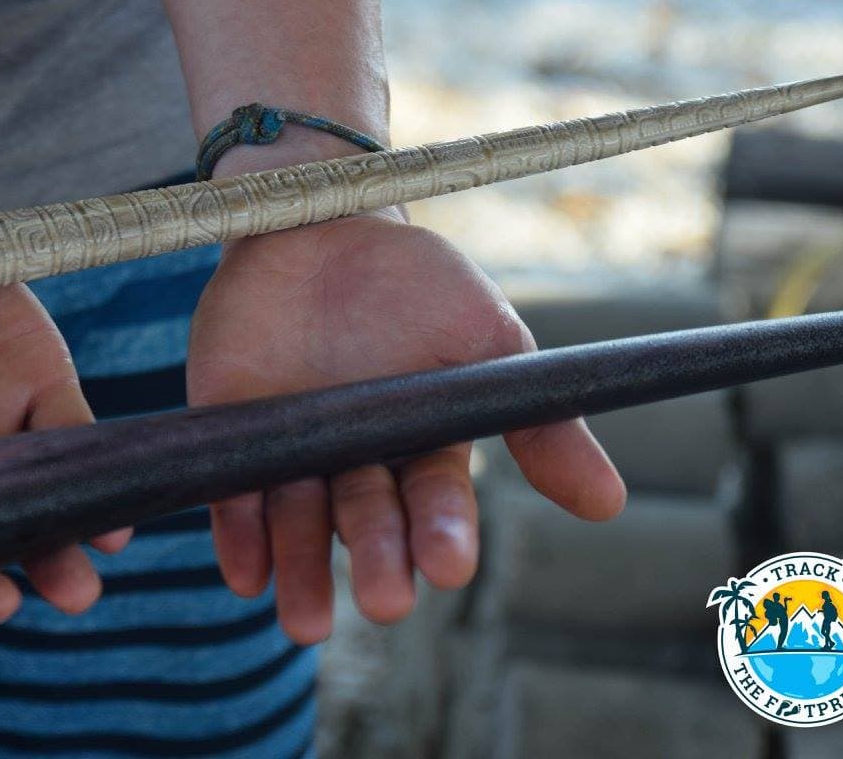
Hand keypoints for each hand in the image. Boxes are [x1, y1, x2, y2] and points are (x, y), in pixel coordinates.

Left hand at [187, 211, 625, 642]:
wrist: (319, 220)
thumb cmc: (414, 281)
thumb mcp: (488, 337)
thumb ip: (540, 419)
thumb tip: (610, 504)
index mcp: (422, 447)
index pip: (434, 502)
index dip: (441, 533)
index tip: (450, 565)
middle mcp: (357, 464)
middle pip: (367, 522)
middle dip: (378, 560)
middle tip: (386, 600)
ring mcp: (292, 453)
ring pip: (299, 526)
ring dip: (302, 574)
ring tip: (305, 623)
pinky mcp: (233, 436)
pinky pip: (232, 496)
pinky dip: (239, 537)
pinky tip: (246, 573)